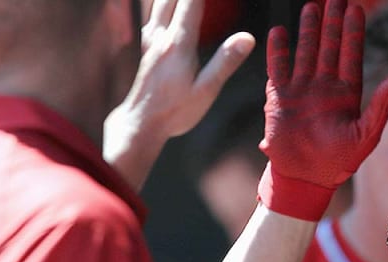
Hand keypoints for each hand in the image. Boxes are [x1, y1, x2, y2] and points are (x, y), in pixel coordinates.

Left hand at [105, 0, 255, 189]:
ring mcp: (148, 38)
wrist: (140, 123)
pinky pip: (151, 13)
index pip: (192, 2)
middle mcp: (160, 35)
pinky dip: (161, 4)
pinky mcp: (143, 45)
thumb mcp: (206, 91)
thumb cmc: (174, 111)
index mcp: (178, 43)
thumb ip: (225, 62)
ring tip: (187, 0)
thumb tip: (248, 38)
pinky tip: (167, 5)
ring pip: (157, 1)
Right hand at [257, 0, 387, 219]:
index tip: (355, 8)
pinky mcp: (278, 97)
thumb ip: (379, 109)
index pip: (351, 55)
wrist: (305, 178)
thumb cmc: (338, 162)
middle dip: (332, 22)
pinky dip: (278, 50)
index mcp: (347, 94)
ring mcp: (301, 89)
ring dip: (308, 30)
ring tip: (311, 6)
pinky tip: (279, 31)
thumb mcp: (366, 137)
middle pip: (329, 47)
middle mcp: (324, 86)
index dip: (353, 32)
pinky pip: (278, 68)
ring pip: (305, 51)